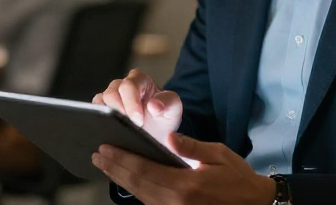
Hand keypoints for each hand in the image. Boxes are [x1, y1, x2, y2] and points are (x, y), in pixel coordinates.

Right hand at [93, 69, 181, 144]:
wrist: (157, 132)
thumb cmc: (164, 116)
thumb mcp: (173, 109)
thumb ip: (168, 103)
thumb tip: (154, 105)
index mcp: (139, 80)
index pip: (129, 85)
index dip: (131, 102)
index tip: (138, 120)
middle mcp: (121, 86)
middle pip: (112, 92)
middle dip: (119, 111)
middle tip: (128, 127)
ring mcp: (110, 98)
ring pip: (100, 102)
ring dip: (107, 117)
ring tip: (118, 131)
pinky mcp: (102, 111)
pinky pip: (94, 113)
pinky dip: (99, 122)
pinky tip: (108, 134)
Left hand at [93, 132, 275, 204]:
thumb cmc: (238, 179)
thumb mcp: (219, 156)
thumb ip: (192, 147)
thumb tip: (168, 137)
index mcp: (185, 185)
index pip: (144, 170)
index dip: (122, 158)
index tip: (105, 147)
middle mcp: (175, 202)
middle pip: (136, 184)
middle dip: (115, 168)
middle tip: (98, 155)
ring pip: (140, 195)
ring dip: (121, 179)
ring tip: (106, 165)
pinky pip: (149, 202)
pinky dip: (135, 189)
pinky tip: (127, 180)